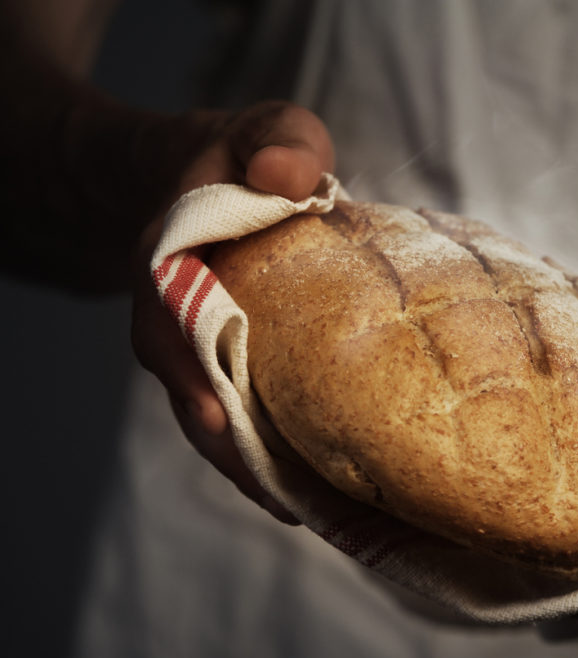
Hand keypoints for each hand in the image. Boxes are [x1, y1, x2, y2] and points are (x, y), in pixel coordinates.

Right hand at [130, 102, 333, 523]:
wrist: (215, 180)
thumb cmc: (248, 157)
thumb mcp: (267, 131)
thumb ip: (279, 142)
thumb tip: (285, 177)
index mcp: (169, 264)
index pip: (166, 324)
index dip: (188, 370)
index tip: (213, 416)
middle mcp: (173, 320)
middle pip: (190, 396)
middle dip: (231, 449)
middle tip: (284, 499)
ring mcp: (198, 352)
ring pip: (216, 422)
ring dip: (257, 468)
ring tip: (313, 513)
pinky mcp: (229, 369)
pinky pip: (243, 418)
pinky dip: (274, 454)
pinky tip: (318, 492)